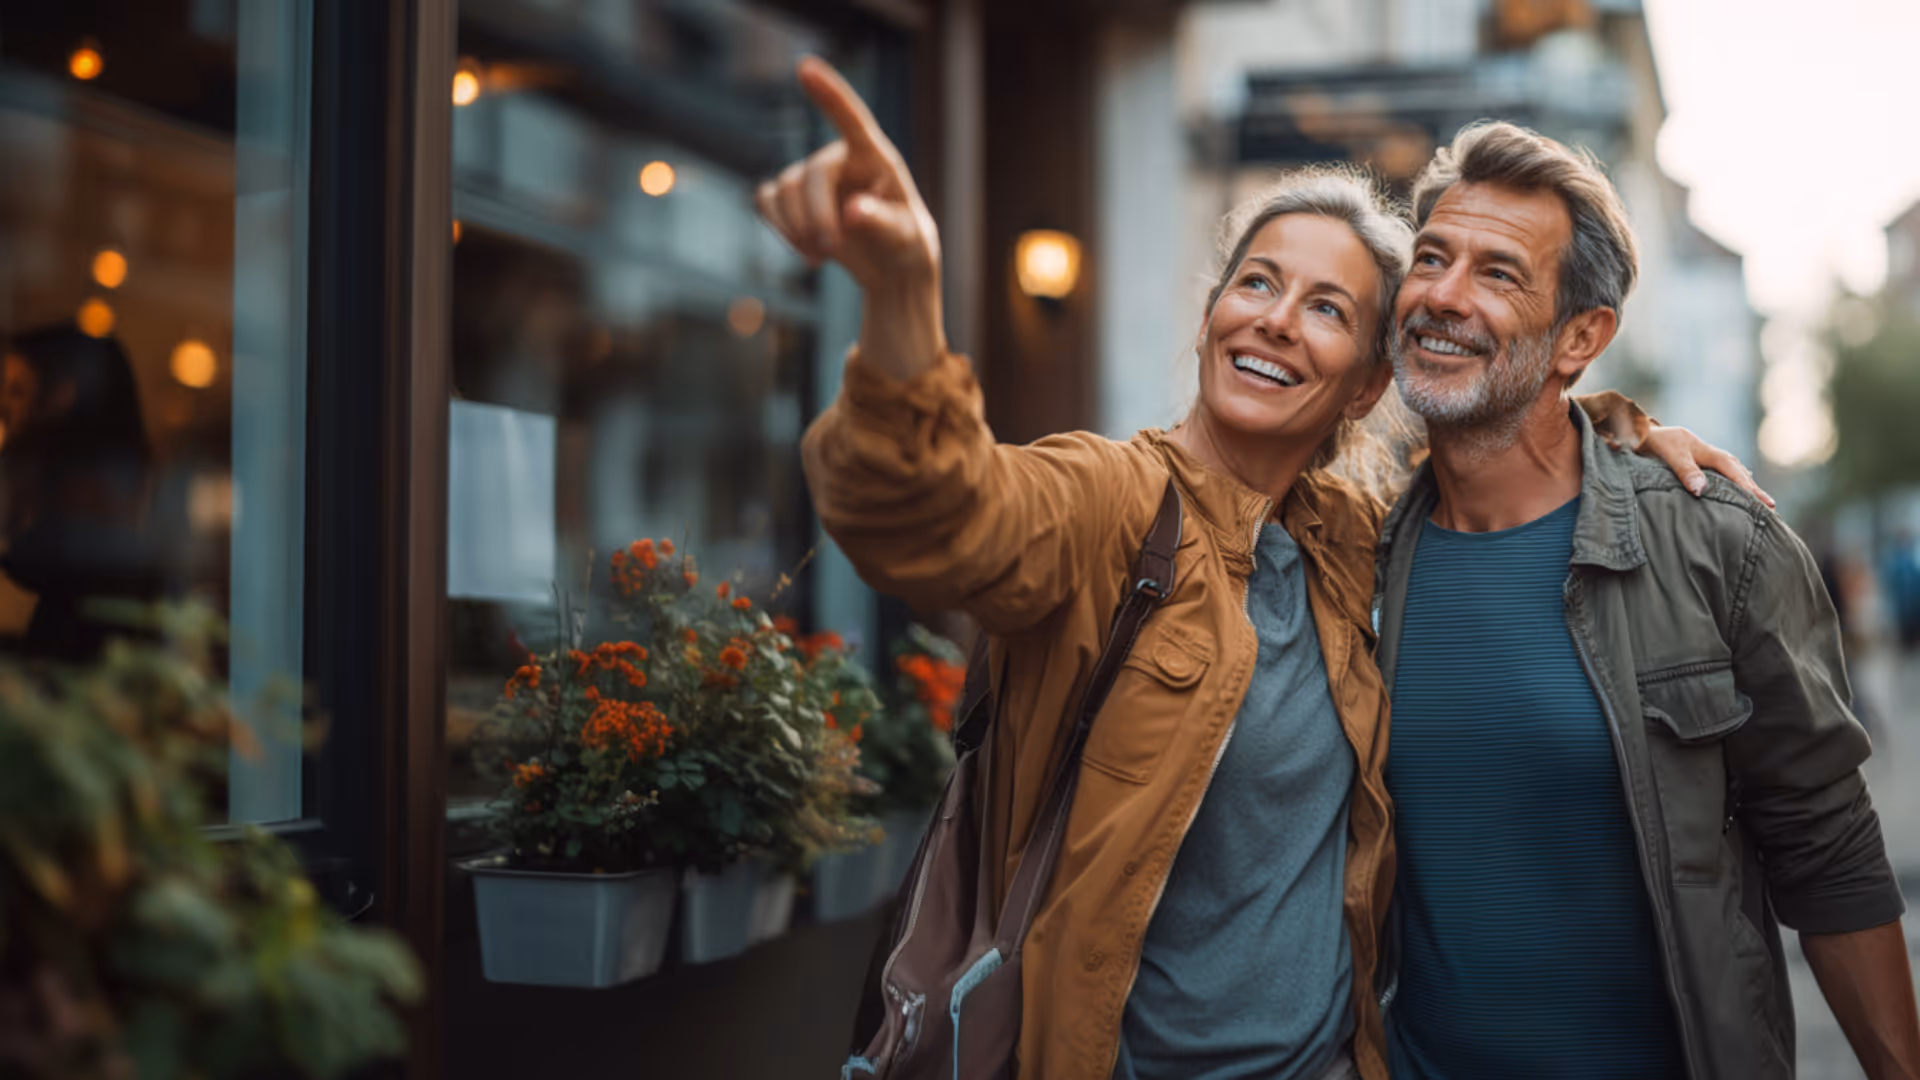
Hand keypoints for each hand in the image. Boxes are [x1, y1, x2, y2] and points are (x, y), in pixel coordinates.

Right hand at [757, 57, 944, 379]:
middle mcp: (841, 159)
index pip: (853, 120)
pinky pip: (766, 201)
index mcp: (876, 158)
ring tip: (822, 256)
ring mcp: (813, 177)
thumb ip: (882, 223)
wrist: (890, 266)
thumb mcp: (907, 238)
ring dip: (796, 230)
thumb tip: (852, 213)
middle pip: (810, 176)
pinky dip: (779, 227)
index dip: (830, 94)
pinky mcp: (793, 198)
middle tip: (829, 253)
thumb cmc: (906, 245)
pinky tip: (805, 250)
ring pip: (783, 191)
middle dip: (815, 218)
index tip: (805, 67)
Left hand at [1640, 425, 1774, 507]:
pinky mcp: (1697, 463)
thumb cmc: (1656, 443)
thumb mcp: (1670, 455)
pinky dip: (1731, 482)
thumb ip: (1685, 470)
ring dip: (1745, 486)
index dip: (1748, 487)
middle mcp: (1710, 454)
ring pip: (1731, 472)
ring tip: (1759, 502)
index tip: (1763, 502)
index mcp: (1708, 452)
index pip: (1733, 471)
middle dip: (1754, 489)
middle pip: (1738, 472)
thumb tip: (1702, 489)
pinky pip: (1720, 474)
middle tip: (1771, 507)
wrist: (1640, 432)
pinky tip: (1735, 491)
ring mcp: (1705, 458)